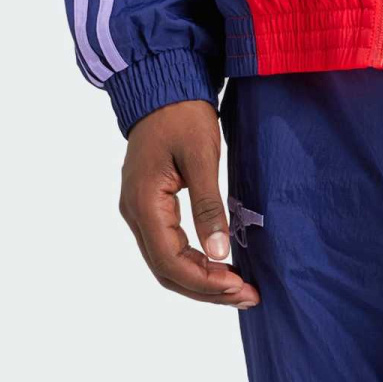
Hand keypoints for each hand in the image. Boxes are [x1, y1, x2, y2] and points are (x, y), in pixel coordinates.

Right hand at [118, 99, 258, 309]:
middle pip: (166, 270)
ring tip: (239, 288)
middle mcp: (134, 213)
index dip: (205, 281)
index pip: (170, 262)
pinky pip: (167, 246)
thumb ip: (209, 207)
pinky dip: (193, 262)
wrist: (163, 86)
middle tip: (247, 296)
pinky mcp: (149, 205)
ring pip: (166, 262)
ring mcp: (138, 211)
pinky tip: (219, 266)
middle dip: (206, 289)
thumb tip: (220, 253)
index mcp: (143, 204)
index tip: (240, 286)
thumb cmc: (182, 115)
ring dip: (201, 279)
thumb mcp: (202, 157)